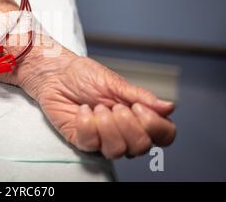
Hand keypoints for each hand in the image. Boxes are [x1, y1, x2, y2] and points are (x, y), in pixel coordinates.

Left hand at [20, 50, 175, 158]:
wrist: (56, 73)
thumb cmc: (84, 75)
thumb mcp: (116, 82)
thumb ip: (141, 96)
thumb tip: (169, 107)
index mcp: (137, 117)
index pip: (163, 135)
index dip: (155, 126)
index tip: (138, 107)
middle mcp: (123, 132)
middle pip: (141, 147)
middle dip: (128, 125)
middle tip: (113, 106)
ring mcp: (102, 139)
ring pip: (117, 151)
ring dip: (106, 125)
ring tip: (96, 107)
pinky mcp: (82, 140)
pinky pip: (91, 143)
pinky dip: (86, 124)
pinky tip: (82, 110)